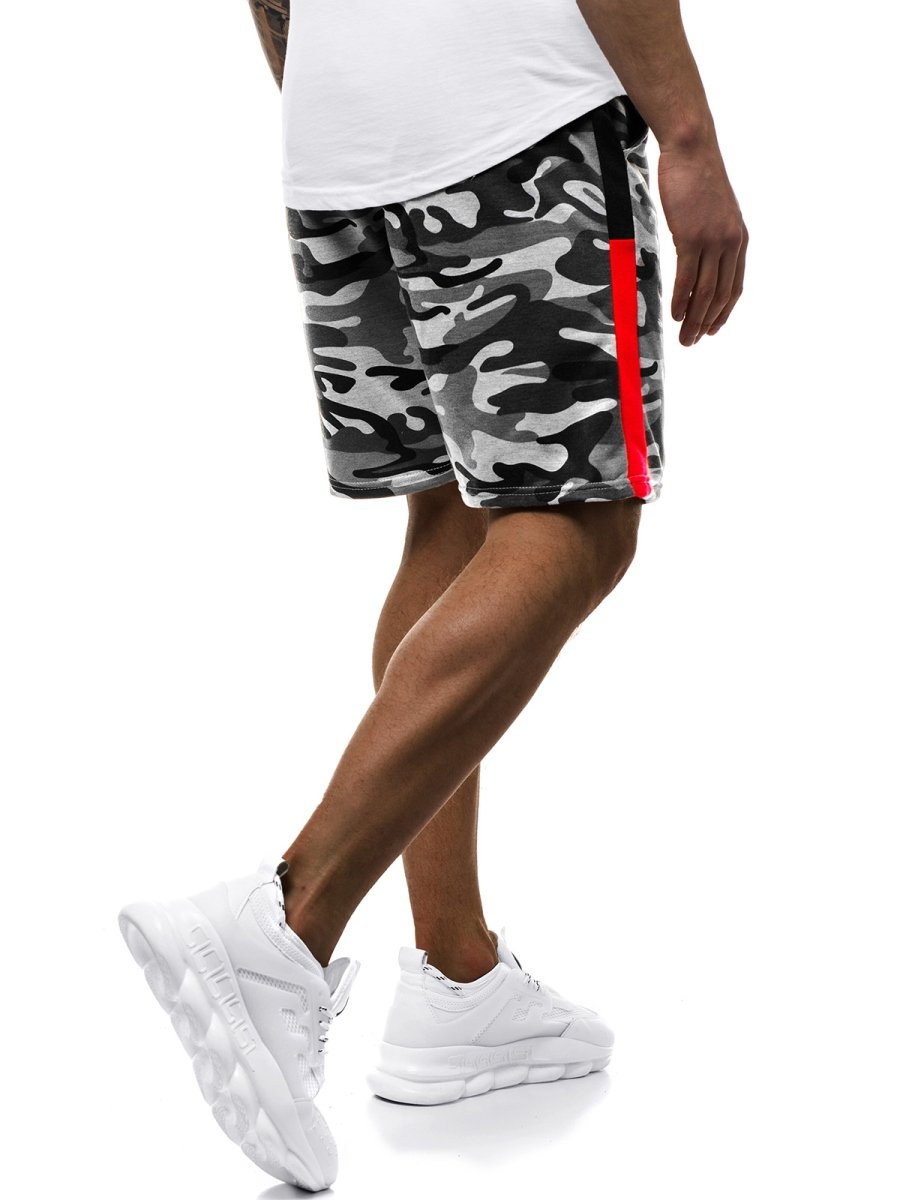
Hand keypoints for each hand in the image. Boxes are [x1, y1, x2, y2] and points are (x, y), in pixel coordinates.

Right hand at [657, 141, 747, 345]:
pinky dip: (681, 299)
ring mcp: (712, 240)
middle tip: (691, 342)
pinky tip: (674, 314)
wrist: (691, 150)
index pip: (734, 287)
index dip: (723, 313)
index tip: (710, 330)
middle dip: (705, 323)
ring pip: (704, 291)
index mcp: (739, 240)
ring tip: (682, 337)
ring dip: (693, 318)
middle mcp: (730, 243)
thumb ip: (712, 238)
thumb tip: (697, 261)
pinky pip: (687, 276)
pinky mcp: (691, 236)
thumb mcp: (713, 212)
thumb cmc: (697, 178)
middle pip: (719, 295)